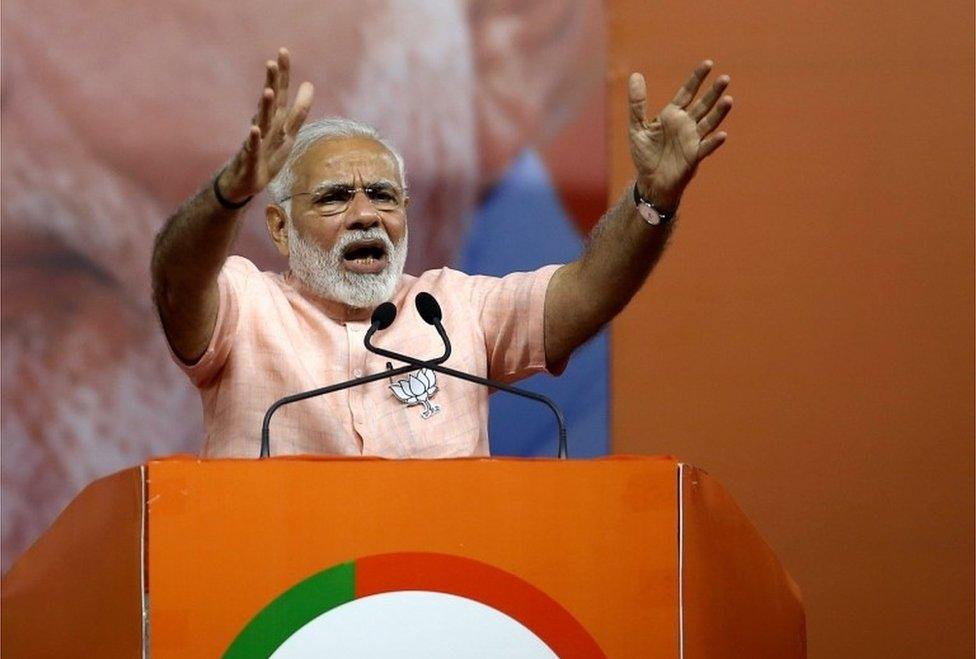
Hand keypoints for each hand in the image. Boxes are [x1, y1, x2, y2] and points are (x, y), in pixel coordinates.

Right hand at [217, 48, 313, 202]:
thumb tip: (309, 84)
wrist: (246, 181)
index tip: (283, 50)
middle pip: (271, 102)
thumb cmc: (269, 154)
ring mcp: (258, 141)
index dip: (283, 74)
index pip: (281, 93)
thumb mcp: (289, 132)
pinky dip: (254, 139)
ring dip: (265, 107)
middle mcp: (266, 126)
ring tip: (268, 92)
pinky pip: (253, 148)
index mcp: (276, 119)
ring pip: (262, 122)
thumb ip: (300, 110)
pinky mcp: (252, 158)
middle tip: (273, 62)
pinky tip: (255, 129)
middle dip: (272, 83)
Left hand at [628, 61, 731, 211]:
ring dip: (719, 112)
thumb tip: (635, 75)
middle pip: (703, 104)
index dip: (697, 79)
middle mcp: (686, 125)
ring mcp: (692, 140)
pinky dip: (713, 142)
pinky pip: (706, 148)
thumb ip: (637, 103)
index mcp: (673, 115)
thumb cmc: (645, 155)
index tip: (708, 64)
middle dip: (713, 92)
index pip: (687, 92)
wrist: (650, 182)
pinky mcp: (694, 157)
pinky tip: (722, 135)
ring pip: (709, 123)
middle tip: (725, 77)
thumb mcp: (637, 127)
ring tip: (728, 99)